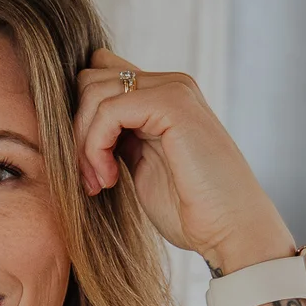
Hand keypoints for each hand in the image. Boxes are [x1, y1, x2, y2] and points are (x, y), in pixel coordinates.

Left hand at [73, 49, 294, 274]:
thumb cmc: (189, 209)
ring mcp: (172, 90)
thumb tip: (78, 127)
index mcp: (161, 97)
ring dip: (83, 143)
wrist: (229, 229)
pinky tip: (109, 179)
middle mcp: (168, 84)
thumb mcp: (142, 166)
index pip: (100, 76)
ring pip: (93, 92)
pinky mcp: (173, 104)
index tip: (85, 168)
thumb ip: (119, 138)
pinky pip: (108, 110)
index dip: (80, 117)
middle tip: (88, 178)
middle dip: (76, 130)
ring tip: (99, 182)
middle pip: (90, 79)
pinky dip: (95, 147)